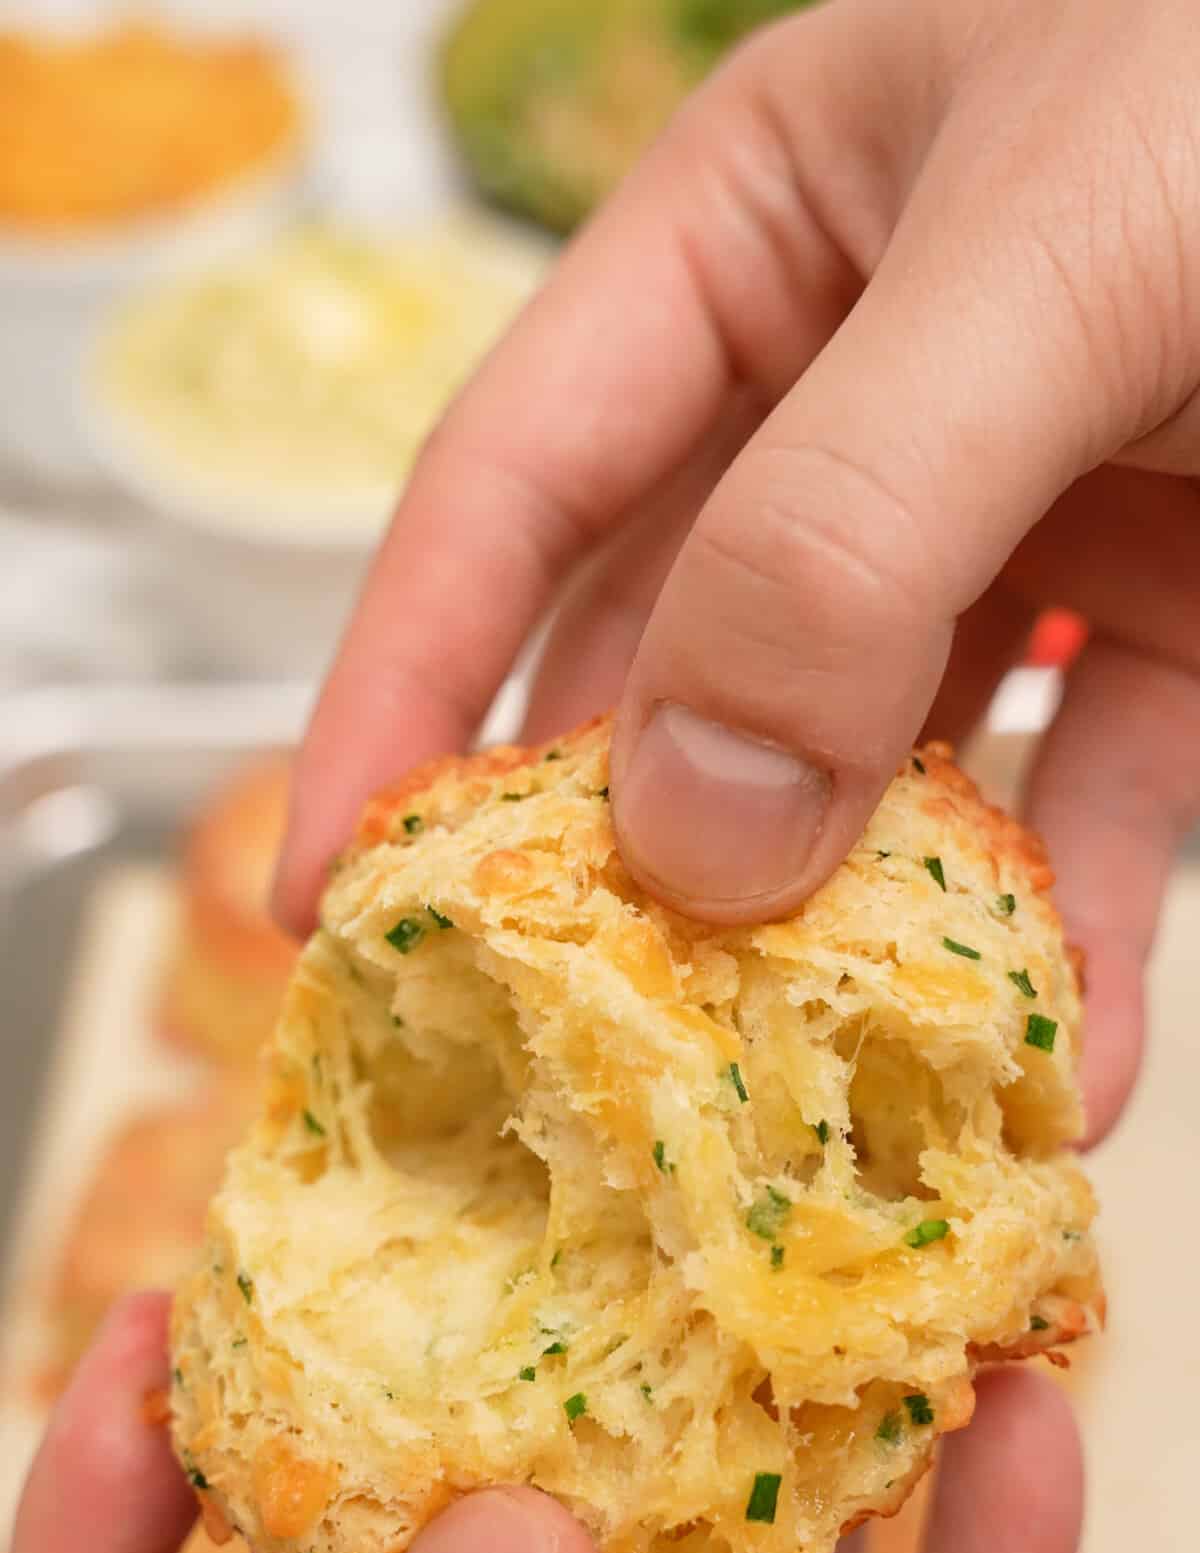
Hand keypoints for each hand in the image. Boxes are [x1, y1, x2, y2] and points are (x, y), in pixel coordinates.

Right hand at [275, 0, 1199, 1145]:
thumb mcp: (1048, 258)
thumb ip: (844, 533)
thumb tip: (692, 828)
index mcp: (762, 233)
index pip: (514, 484)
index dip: (401, 685)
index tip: (328, 886)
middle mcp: (863, 390)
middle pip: (682, 660)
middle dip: (630, 860)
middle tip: (566, 1053)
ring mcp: (1024, 513)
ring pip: (882, 766)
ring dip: (855, 946)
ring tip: (808, 1116)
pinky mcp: (1177, 614)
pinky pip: (1092, 805)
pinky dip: (1067, 943)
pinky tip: (1047, 1073)